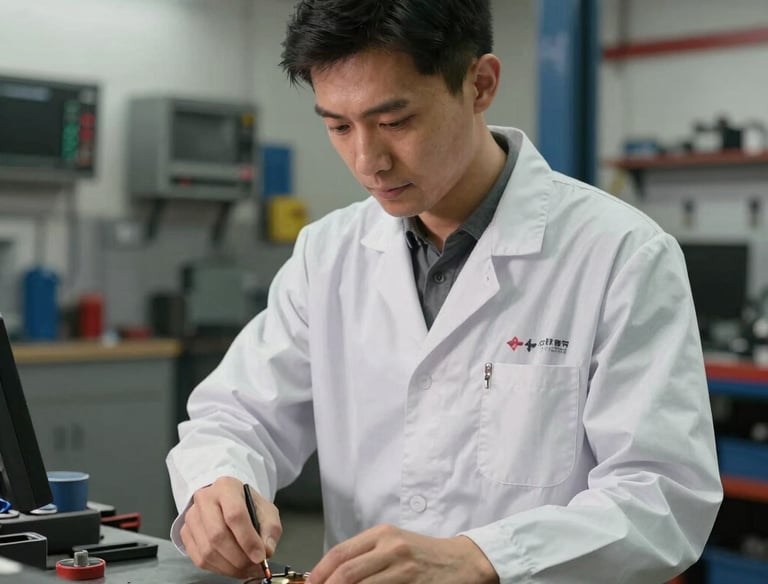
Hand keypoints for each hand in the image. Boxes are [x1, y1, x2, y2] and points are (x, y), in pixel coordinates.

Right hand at [180, 476, 282, 577]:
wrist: (227, 502)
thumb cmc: (247, 506)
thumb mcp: (266, 511)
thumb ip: (270, 529)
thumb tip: (266, 550)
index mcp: (227, 487)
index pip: (235, 515)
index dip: (248, 539)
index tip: (260, 556)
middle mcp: (205, 498)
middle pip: (218, 535)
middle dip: (239, 557)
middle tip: (254, 566)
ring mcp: (192, 516)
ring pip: (207, 550)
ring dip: (229, 566)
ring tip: (246, 569)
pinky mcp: (185, 533)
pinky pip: (199, 559)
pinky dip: (218, 568)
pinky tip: (231, 567)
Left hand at [308, 524, 498, 583]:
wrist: (462, 561)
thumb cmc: (423, 554)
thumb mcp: (393, 544)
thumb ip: (366, 555)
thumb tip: (331, 575)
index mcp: (382, 534)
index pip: (340, 553)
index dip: (319, 573)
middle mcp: (390, 547)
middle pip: (346, 572)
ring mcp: (402, 568)